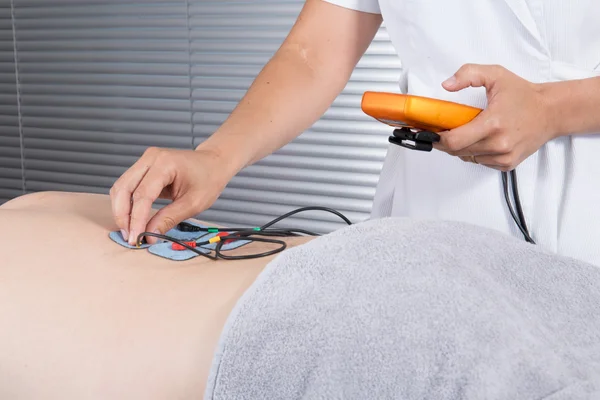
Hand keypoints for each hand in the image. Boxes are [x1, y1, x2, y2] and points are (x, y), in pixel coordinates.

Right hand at [110, 147, 230, 244]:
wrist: (214, 163)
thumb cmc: (209, 179)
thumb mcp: (194, 203)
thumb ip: (169, 218)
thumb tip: (149, 235)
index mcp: (165, 163)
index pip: (142, 194)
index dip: (136, 219)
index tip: (135, 238)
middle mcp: (151, 158)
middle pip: (123, 188)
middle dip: (122, 215)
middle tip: (128, 237)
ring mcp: (145, 161)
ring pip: (121, 187)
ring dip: (121, 211)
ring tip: (129, 231)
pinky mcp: (144, 168)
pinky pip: (128, 187)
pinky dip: (127, 204)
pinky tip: (132, 220)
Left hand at [435, 64, 556, 170]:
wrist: (551, 112)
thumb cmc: (524, 95)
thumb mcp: (495, 75)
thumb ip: (468, 74)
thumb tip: (447, 85)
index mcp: (493, 123)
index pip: (454, 140)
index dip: (437, 138)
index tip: (429, 131)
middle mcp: (499, 144)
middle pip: (457, 151)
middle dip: (445, 142)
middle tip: (441, 130)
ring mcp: (504, 156)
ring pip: (467, 157)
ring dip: (461, 147)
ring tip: (466, 131)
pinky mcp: (507, 164)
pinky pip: (480, 162)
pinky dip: (475, 152)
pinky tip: (482, 139)